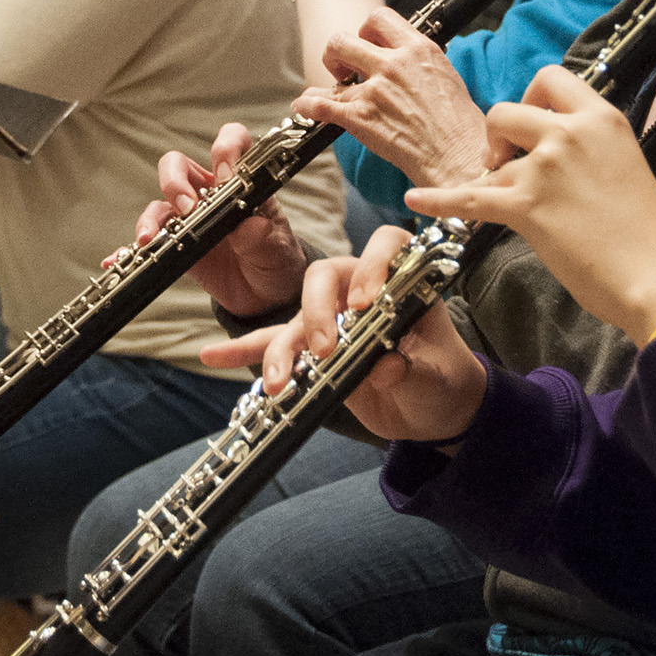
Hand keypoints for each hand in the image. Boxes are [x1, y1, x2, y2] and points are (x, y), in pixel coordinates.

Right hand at [136, 123, 308, 316]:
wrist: (266, 296)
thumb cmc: (277, 260)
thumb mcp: (279, 248)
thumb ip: (264, 236)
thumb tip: (246, 226)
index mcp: (240, 183)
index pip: (230, 144)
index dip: (225, 150)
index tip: (225, 176)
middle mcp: (209, 194)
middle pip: (179, 166)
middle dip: (175, 181)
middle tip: (187, 208)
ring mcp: (189, 219)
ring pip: (159, 202)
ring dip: (151, 218)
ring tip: (150, 239)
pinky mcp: (175, 245)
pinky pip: (148, 242)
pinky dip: (129, 249)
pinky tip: (117, 260)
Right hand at [202, 224, 487, 442]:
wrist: (434, 408)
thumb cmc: (442, 377)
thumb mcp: (435, 374)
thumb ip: (411, 367)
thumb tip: (385, 365)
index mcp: (399, 279)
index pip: (384, 246)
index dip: (372, 266)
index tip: (366, 304)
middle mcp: (359, 290)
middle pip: (323, 277)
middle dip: (316, 311)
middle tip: (323, 351)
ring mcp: (331, 319)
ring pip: (295, 319)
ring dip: (282, 349)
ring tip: (277, 383)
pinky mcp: (312, 352)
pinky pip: (272, 344)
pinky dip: (245, 350)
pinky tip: (213, 354)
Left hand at [293, 8, 487, 187]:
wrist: (458, 158)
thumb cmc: (460, 125)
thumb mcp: (446, 76)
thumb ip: (419, 62)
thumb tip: (404, 59)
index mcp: (417, 49)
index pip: (379, 18)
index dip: (367, 30)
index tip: (368, 44)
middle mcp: (393, 64)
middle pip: (344, 38)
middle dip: (338, 51)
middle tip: (344, 68)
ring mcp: (374, 90)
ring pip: (331, 66)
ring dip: (326, 79)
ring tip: (329, 90)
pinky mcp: (360, 118)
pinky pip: (321, 105)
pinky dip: (308, 106)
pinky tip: (304, 107)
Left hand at [406, 66, 655, 341]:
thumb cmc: (650, 234)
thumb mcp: (626, 166)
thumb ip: (591, 148)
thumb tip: (558, 153)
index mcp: (602, 118)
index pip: (550, 78)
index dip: (530, 98)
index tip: (530, 125)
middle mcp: (571, 133)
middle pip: (507, 108)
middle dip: (498, 133)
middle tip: (505, 162)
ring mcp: (546, 167)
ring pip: (491, 151)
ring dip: (488, 171)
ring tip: (499, 194)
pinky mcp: (527, 206)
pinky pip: (468, 196)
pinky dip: (437, 199)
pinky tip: (416, 199)